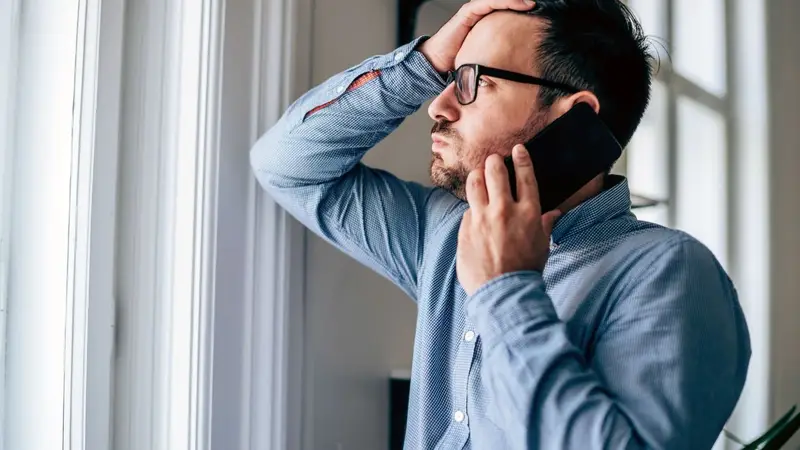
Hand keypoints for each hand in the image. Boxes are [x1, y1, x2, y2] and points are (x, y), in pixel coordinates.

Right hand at [418, 0, 535, 72]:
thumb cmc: (458, 62)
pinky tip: (518, 3)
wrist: (437, 63)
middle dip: (522, 3)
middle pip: (505, 4)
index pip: (508, 13)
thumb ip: (500, 59)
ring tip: (532, 4)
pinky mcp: (468, 13)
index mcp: (487, 25)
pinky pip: (488, 3)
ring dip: (516, 0)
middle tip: (540, 8)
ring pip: (498, 1)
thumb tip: (519, 71)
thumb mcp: (486, 60)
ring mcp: (474, 12)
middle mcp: (482, 16)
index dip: (523, 12)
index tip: (541, 17)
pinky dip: (504, 2)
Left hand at [456, 145, 560, 294]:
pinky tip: (475, 211)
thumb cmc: (526, 270)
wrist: (503, 292)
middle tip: (493, 161)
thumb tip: (554, 215)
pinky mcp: (465, 228)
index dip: (521, 158)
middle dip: (494, 161)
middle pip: (495, 171)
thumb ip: (545, 225)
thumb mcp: (542, 245)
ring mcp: (482, 218)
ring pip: (474, 183)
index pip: (524, 175)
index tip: (517, 150)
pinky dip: (472, 207)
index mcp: (528, 212)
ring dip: (477, 175)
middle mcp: (504, 210)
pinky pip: (467, 209)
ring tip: (479, 176)